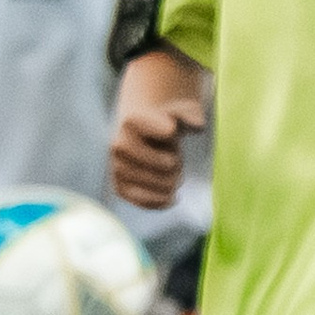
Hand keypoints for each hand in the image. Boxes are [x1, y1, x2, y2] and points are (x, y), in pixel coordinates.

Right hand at [110, 95, 205, 212]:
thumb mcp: (179, 111)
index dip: (176, 133)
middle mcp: (118, 146)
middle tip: (169, 155)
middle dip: (177, 161)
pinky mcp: (120, 189)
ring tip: (166, 171)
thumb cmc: (164, 123)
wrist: (141, 136)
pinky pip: (148, 202)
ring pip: (164, 185)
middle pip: (169, 164)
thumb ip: (190, 114)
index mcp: (130, 122)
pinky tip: (171, 195)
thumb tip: (198, 125)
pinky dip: (165, 200)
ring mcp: (116, 169)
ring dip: (173, 180)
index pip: (170, 133)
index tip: (167, 129)